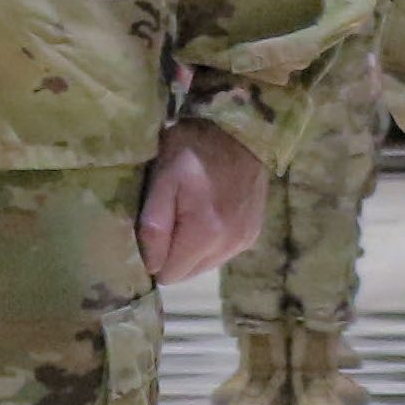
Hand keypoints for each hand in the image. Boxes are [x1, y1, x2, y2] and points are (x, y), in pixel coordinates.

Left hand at [136, 120, 269, 284]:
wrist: (240, 129)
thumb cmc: (193, 149)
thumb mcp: (163, 179)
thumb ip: (154, 226)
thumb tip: (151, 267)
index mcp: (204, 235)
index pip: (169, 274)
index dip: (155, 256)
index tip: (154, 229)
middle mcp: (229, 247)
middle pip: (188, 274)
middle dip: (174, 254)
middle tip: (171, 217)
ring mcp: (244, 242)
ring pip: (205, 265)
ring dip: (193, 248)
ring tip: (190, 213)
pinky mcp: (253, 234)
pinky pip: (222, 253)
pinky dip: (211, 241)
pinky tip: (210, 213)